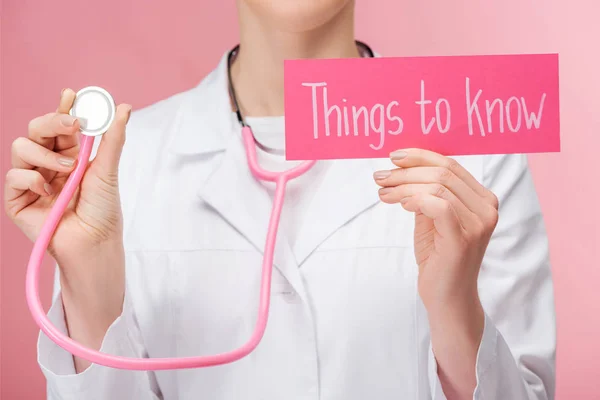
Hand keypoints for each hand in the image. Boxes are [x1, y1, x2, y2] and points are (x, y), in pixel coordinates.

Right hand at [4, 88, 130, 370]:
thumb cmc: (103, 210)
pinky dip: (31, 178)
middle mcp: (47, 163)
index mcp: (68, 154)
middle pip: (36, 128)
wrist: (93, 243)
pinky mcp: (17, 200)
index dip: (63, 107)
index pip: (60, 124)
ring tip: (68, 170)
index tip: (72, 94)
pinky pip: (13, 176)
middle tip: (73, 124)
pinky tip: (48, 190)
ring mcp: (30, 180)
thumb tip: (125, 108)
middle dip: (52, 120)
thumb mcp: (108, 170)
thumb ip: (113, 139)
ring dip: (45, 153)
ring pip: (21, 146)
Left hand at [373, 148, 497, 313]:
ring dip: (403, 186)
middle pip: (443, 173)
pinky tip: (401, 204)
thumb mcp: (431, 218)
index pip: (451, 165)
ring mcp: (478, 224)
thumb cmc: (438, 257)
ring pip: (437, 187)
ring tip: (383, 193)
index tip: (393, 157)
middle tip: (380, 177)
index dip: (420, 156)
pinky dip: (415, 199)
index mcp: (482, 198)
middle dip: (406, 171)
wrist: (447, 298)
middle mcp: (486, 208)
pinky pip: (438, 206)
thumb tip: (402, 167)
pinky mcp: (463, 239)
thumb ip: (426, 193)